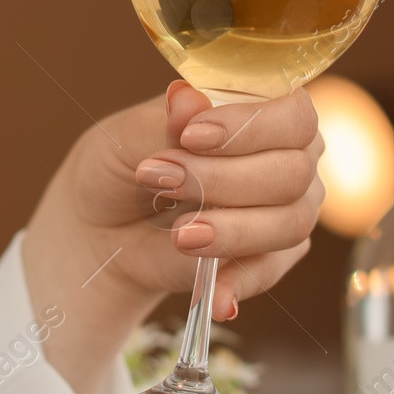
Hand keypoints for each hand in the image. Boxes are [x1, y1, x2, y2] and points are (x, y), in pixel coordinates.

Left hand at [23, 81, 322, 393]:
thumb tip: (188, 99)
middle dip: (224, 180)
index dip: (251, 127)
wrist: (100, 231)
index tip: (193, 137)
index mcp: (263, 108)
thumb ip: (165, 122)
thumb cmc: (120, 167)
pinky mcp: (272, 255)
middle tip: (163, 182)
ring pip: (291, 222)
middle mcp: (288, 154)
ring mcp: (287, 206)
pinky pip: (272, 269)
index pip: (292, 113)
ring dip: (233, 231)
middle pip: (293, 171)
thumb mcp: (127, 137)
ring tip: (179, 235)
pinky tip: (213, 295)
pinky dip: (240, 281)